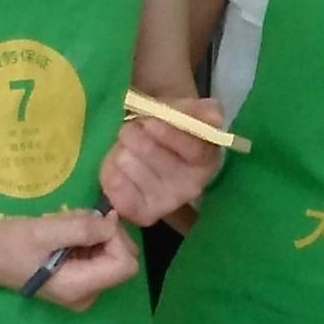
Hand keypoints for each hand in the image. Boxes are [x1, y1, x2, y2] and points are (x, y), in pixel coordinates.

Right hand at [0, 206, 138, 311]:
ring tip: (65, 229)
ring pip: (112, 257)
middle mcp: (87, 296)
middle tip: (78, 221)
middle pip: (122, 261)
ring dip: (96, 236)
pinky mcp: (78, 282)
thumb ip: (82, 228)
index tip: (93, 221)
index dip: (116, 238)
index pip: (125, 264)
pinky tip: (65, 236)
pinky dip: (88, 242)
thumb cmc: (9, 243)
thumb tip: (112, 222)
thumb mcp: (45, 230)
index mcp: (79, 287)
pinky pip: (98, 259)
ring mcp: (83, 292)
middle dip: (107, 235)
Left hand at [99, 100, 228, 228]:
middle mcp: (190, 187)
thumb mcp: (189, 111)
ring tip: (128, 148)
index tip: (148, 122)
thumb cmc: (173, 127)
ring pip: (126, 162)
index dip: (169, 135)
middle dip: (134, 134)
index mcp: (206, 160)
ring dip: (121, 148)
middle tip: (133, 128)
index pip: (193, 150)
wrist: (153, 148)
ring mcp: (165, 203)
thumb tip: (213, 119)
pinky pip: (113, 183)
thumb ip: (203, 110)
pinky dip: (110, 168)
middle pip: (152, 154)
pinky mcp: (140, 213)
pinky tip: (120, 167)